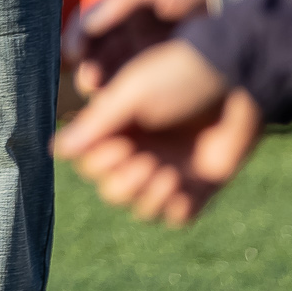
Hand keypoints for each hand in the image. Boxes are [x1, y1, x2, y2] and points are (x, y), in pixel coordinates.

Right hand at [53, 39, 261, 224]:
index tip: (118, 145)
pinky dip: (174, 208)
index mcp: (118, 127)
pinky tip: (182, 184)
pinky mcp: (200, 185)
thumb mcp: (131, 92)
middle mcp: (140, 150)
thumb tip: (54, 150)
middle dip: (125, 182)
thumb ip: (94, 123)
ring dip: (149, 196)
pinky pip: (177, 216)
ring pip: (142, 207)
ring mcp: (170, 168)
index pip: (90, 164)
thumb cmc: (179, 74)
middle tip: (144, 162)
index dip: (98, 162)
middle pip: (113, 190)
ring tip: (167, 174)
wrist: (237, 78)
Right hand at [65, 0, 212, 94]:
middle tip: (90, 84)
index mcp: (124, 7)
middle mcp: (132, 30)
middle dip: (90, 68)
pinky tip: (128, 101)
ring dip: (107, 83)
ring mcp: (150, 50)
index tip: (73, 53)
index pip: (88, 24)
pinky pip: (143, 81)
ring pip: (118, 70)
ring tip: (106, 97)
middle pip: (100, 52)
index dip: (76, 38)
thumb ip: (118, 3)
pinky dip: (130, 91)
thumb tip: (87, 26)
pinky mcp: (169, 67)